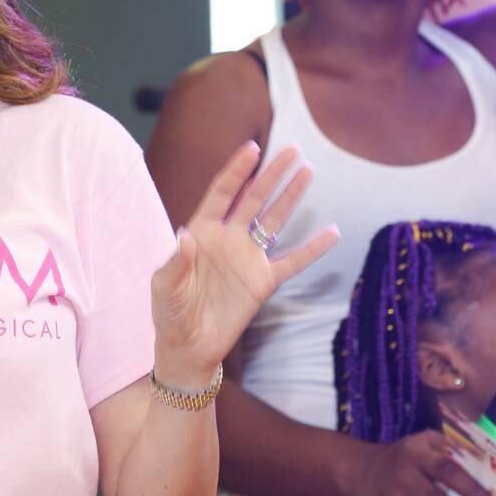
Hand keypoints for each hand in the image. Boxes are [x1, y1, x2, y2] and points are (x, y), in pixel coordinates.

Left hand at [150, 143, 337, 386]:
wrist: (188, 346)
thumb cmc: (169, 313)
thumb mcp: (163, 287)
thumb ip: (174, 262)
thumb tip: (184, 236)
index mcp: (201, 232)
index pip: (222, 193)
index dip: (236, 171)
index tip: (252, 148)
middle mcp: (228, 238)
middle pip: (254, 198)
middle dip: (272, 173)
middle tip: (293, 149)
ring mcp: (247, 258)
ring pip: (274, 220)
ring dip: (291, 197)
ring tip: (307, 171)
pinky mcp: (263, 282)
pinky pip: (292, 261)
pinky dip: (312, 248)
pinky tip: (332, 232)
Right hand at [342, 429, 495, 495]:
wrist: (359, 469)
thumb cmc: (401, 456)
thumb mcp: (420, 441)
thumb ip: (447, 446)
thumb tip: (481, 459)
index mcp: (419, 450)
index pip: (450, 468)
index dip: (472, 486)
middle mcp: (408, 469)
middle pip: (443, 490)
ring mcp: (399, 490)